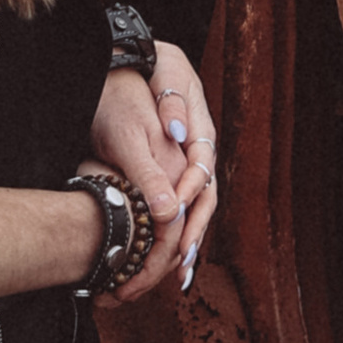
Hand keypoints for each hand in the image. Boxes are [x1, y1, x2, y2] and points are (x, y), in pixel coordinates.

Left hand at [90, 45, 219, 301]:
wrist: (138, 65)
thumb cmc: (152, 72)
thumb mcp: (165, 81)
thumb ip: (173, 105)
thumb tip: (180, 133)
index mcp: (200, 132)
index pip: (202, 169)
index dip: (190, 194)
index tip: (175, 216)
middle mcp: (198, 155)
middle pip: (205, 199)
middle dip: (194, 232)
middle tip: (181, 260)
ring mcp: (186, 167)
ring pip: (194, 211)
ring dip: (187, 243)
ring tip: (176, 276)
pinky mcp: (172, 177)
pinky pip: (178, 211)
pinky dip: (173, 236)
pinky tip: (164, 263)